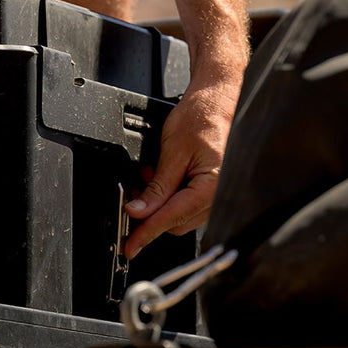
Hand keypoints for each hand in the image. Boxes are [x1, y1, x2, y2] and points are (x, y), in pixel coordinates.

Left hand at [122, 74, 240, 259]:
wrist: (217, 101)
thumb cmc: (202, 117)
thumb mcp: (173, 151)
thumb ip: (157, 187)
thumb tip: (139, 211)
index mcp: (211, 188)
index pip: (171, 219)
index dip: (146, 232)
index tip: (130, 246)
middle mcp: (217, 197)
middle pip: (174, 223)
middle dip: (149, 213)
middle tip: (131, 194)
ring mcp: (215, 195)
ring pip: (178, 216)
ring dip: (158, 203)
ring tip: (148, 176)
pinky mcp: (209, 190)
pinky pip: (185, 204)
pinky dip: (168, 196)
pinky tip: (160, 178)